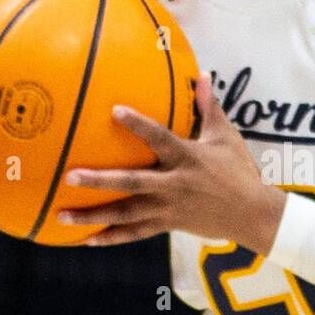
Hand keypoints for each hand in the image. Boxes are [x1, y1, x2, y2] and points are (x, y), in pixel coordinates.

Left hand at [58, 73, 286, 252]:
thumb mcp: (226, 136)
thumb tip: (202, 74)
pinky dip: (110, 237)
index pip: (160, 138)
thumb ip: (208, 106)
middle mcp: (174, 184)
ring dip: (93, 215)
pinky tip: (86, 240)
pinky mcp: (167, 225)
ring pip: (126, 213)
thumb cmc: (239, 171)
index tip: (114, 111)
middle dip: (100, 180)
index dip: (138, 125)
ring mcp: (168, 208)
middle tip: (69, 176)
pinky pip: (134, 233)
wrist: (252, 214)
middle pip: (132, 183)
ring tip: (62, 215)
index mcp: (188, 158)